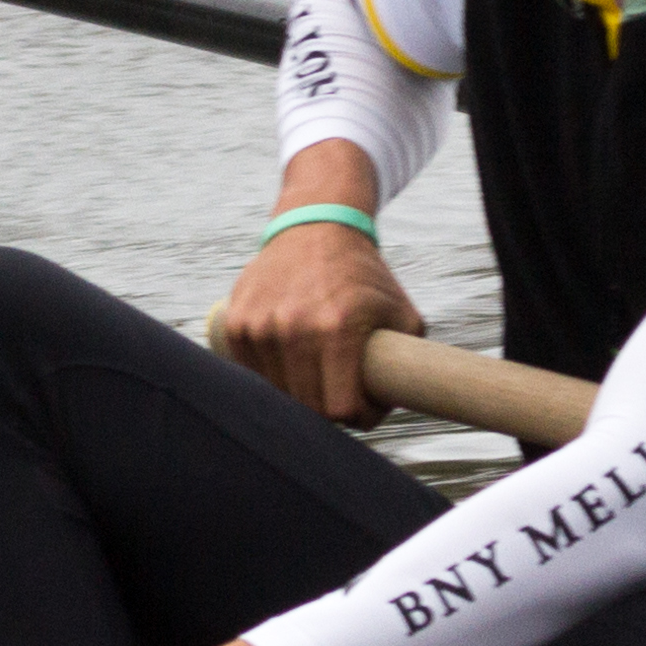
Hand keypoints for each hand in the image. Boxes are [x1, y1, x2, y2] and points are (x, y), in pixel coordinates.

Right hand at [219, 213, 424, 427]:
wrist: (316, 228)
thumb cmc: (364, 277)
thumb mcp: (403, 313)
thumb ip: (410, 362)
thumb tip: (396, 406)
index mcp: (338, 327)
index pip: (339, 409)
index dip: (356, 417)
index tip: (363, 408)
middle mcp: (295, 328)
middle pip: (307, 408)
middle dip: (329, 410)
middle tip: (341, 393)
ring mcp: (260, 326)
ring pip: (277, 395)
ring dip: (298, 393)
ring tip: (316, 374)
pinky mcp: (236, 323)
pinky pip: (252, 375)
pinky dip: (270, 376)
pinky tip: (288, 359)